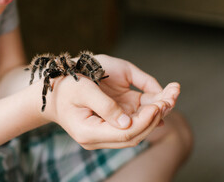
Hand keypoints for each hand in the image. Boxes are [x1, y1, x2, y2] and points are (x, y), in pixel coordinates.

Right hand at [37, 54, 179, 149]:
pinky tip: (161, 100)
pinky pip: (132, 123)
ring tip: (172, 94)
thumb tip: (129, 122)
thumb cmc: (64, 87)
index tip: (159, 103)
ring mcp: (104, 133)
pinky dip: (148, 113)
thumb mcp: (82, 89)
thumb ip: (105, 106)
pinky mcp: (110, 125)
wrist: (51, 94)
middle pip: (134, 135)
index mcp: (88, 132)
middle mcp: (98, 137)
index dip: (145, 120)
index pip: (125, 134)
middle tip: (171, 97)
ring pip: (137, 130)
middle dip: (156, 117)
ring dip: (156, 114)